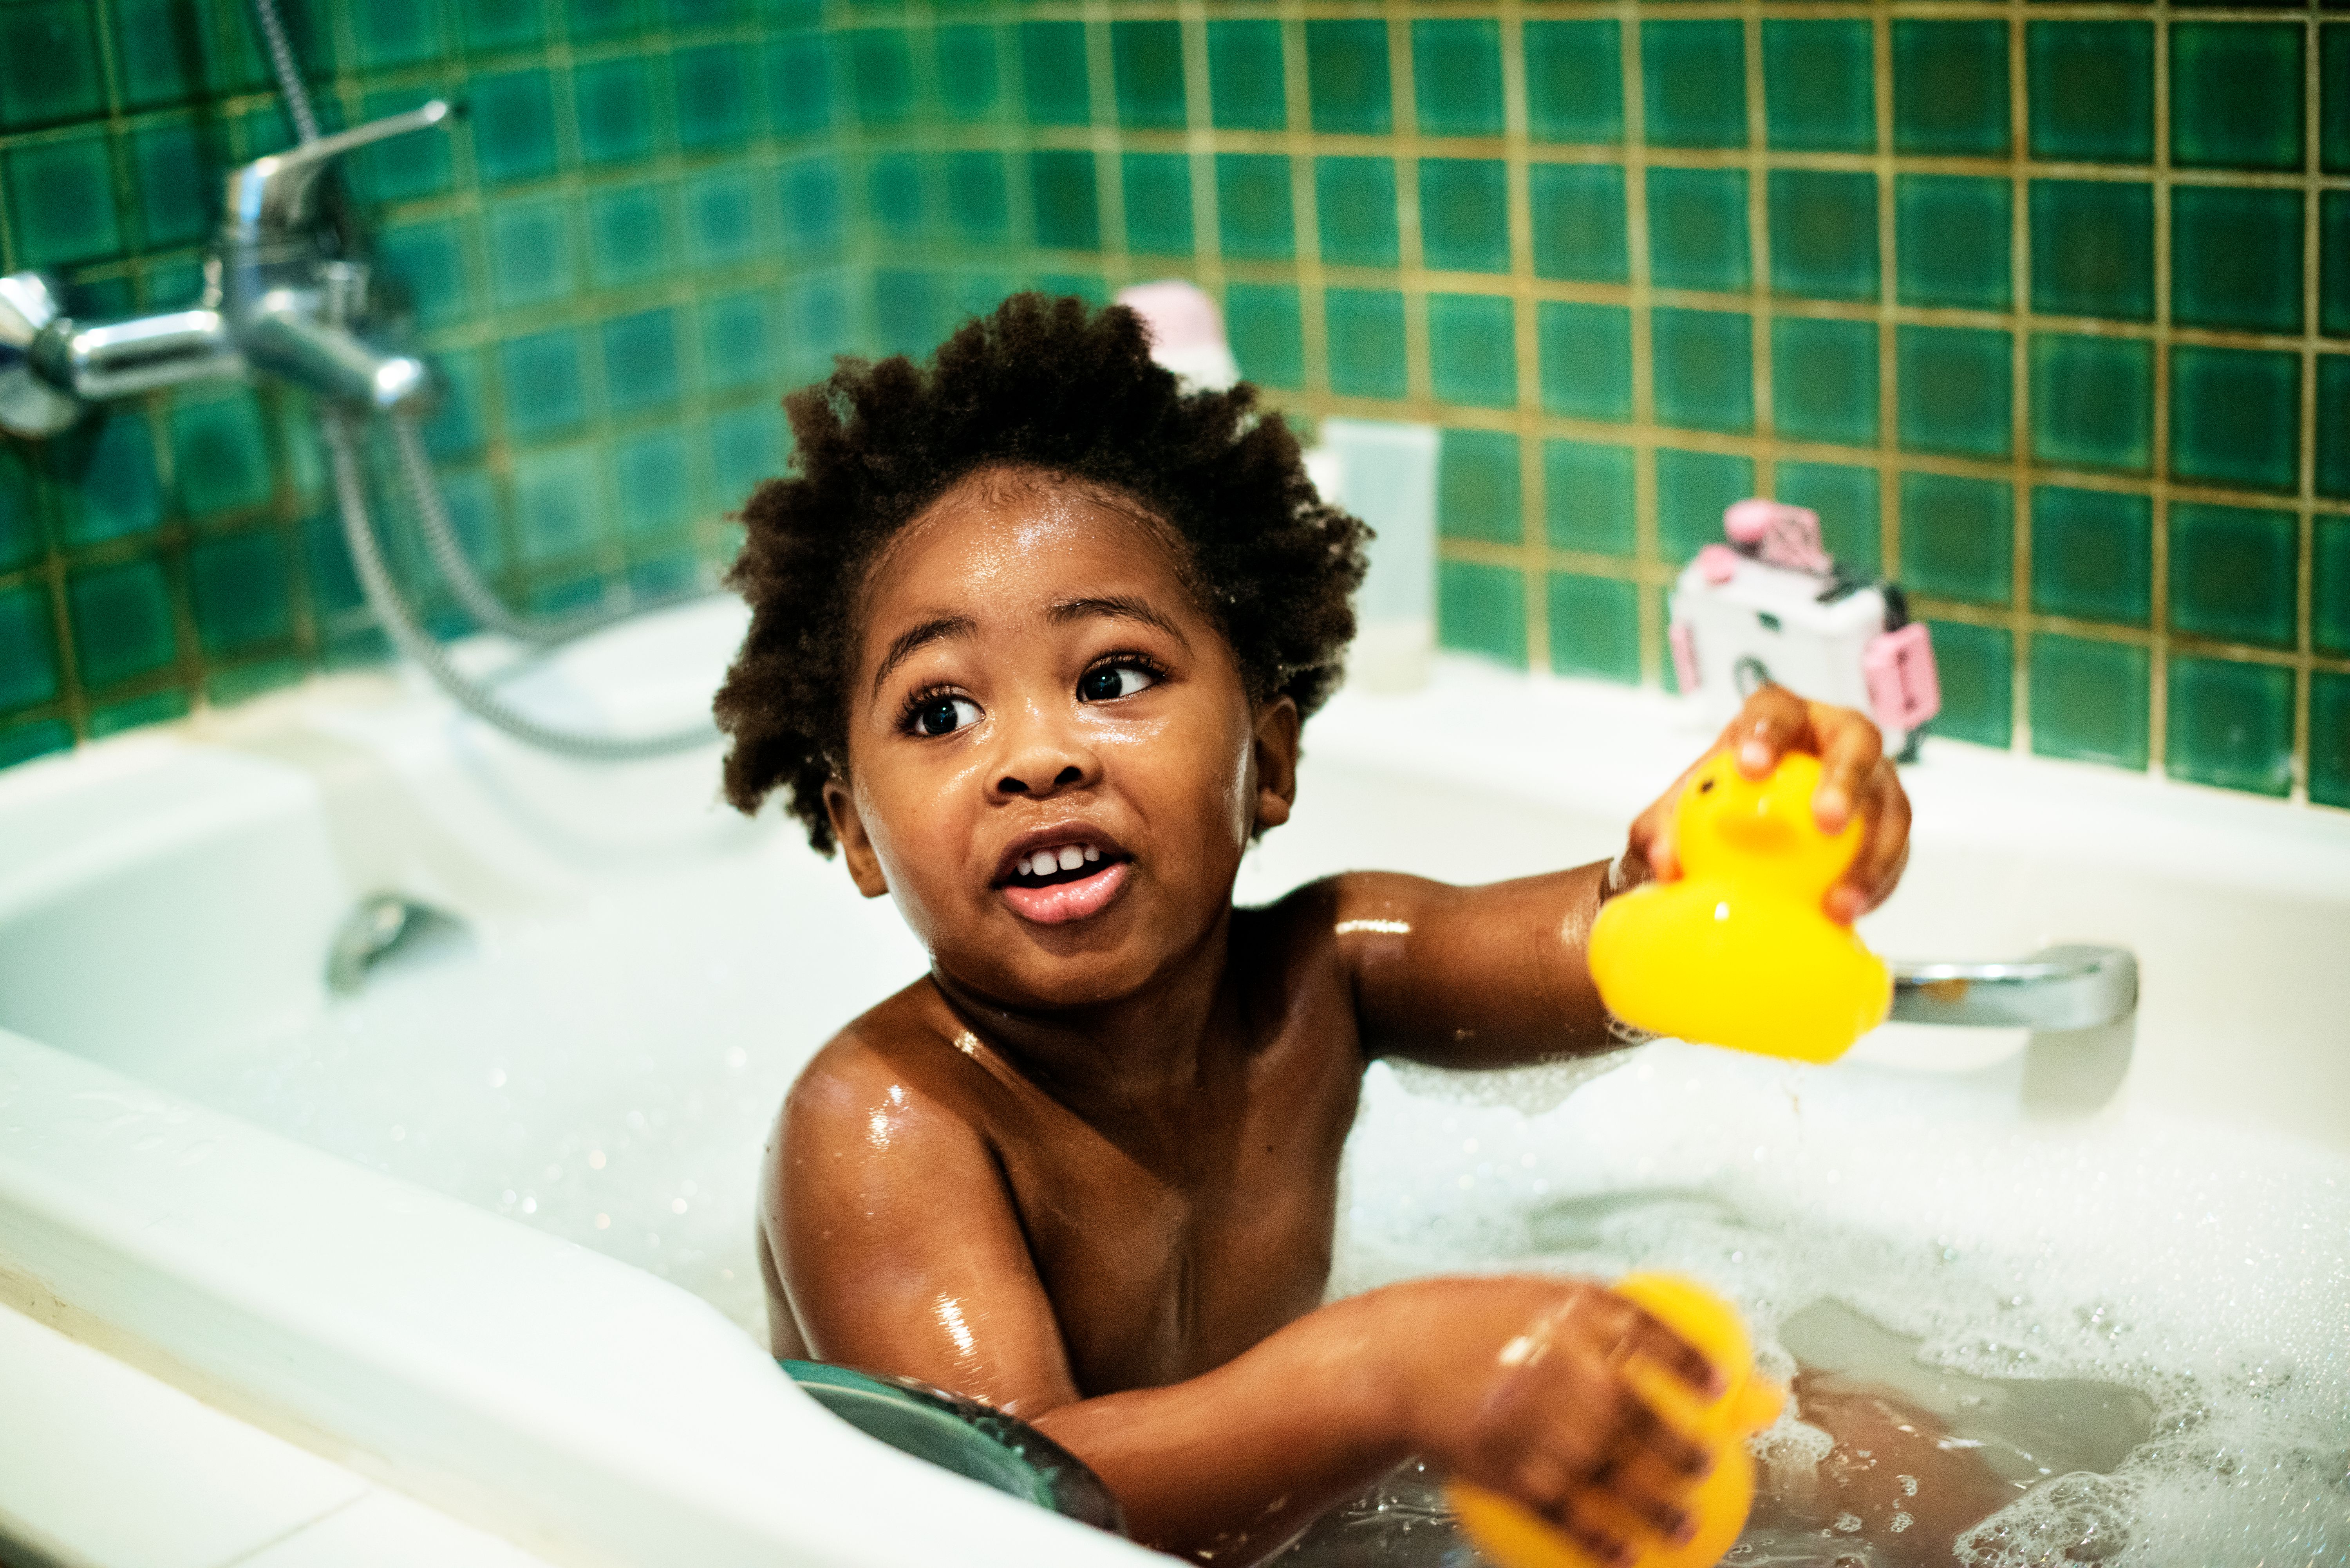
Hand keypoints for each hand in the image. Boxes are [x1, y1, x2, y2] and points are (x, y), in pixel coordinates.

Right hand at [1364, 1275, 1723, 1566]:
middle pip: (1643, 1414)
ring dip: (1657, 1509)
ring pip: (1615, 1475)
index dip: (1693, 1361)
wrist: (1394, 1359)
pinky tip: (1621, 1555)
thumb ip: (1600, 1324)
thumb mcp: (1536, 1301)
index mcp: (1573, 1310)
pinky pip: (1566, 1512)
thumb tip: (1670, 1351)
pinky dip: (1597, 1539)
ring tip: (1684, 1527)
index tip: (1722, 1384)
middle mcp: (1564, 1364)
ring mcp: (1538, 1420)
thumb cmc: (1472, 1324)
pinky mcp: (1510, 1468)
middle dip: (1685, 1450)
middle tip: (1707, 1466)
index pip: (1653, 1333)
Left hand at [1619, 685, 1911, 923]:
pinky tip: (1848, 915)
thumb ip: (1660, 832)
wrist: (1746, 839)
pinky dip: (1876, 884)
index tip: (1749, 766)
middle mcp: (1835, 739)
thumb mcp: (1677, 818)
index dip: (1769, 729)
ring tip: (1840, 901)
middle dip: (1845, 779)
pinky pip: (1896, 853)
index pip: (1776, 709)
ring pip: (1890, 805)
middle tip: (1825, 821)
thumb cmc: (1713, 808)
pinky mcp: (1889, 825)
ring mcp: (1872, 780)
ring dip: (1872, 854)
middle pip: (1856, 744)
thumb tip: (1663, 860)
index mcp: (1780, 719)